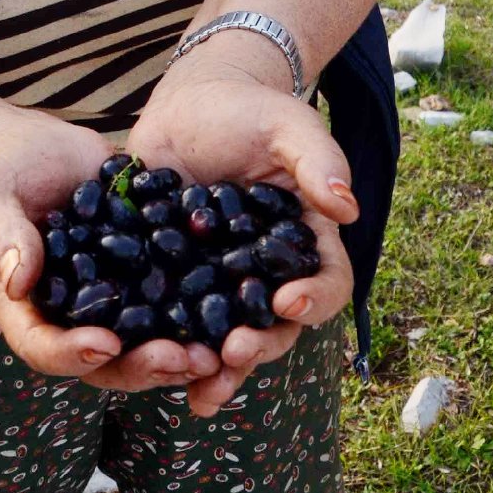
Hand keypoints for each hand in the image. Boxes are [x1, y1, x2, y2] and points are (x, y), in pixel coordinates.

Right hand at [0, 112, 222, 396]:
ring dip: (183, 349)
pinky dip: (203, 306)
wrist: (32, 146)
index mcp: (28, 310)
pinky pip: (173, 296)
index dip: (74, 354)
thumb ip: (0, 234)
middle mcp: (74, 316)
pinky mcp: (145, 268)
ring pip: (148, 338)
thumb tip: (19, 279)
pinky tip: (237, 300)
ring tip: (220, 349)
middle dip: (146, 365)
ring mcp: (114, 297)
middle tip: (184, 359)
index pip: (45, 348)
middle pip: (108, 360)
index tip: (105, 344)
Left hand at [127, 44, 357, 415]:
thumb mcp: (285, 124)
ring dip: (215, 367)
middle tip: (234, 350)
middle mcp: (268, 275)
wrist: (188, 106)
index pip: (327, 282)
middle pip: (276, 327)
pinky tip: (146, 362)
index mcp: (306, 243)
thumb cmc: (248, 111)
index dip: (315, 299)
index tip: (289, 302)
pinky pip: (174, 322)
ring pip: (225, 338)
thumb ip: (316, 158)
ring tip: (197, 386)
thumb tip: (345, 205)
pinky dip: (165, 347)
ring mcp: (220, 283)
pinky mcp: (175, 283)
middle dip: (259, 346)